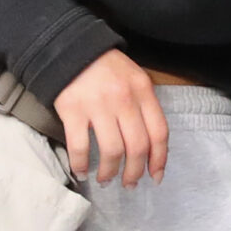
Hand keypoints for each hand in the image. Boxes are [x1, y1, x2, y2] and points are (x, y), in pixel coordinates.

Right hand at [53, 50, 167, 187]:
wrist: (70, 46)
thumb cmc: (105, 67)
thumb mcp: (134, 77)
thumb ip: (144, 105)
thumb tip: (150, 145)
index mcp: (142, 90)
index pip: (159, 132)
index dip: (159, 159)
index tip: (155, 176)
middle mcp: (123, 99)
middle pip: (137, 147)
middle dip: (134, 172)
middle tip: (129, 184)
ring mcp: (97, 105)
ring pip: (111, 151)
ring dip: (109, 172)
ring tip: (106, 180)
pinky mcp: (72, 110)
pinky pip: (80, 146)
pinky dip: (81, 164)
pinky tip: (81, 171)